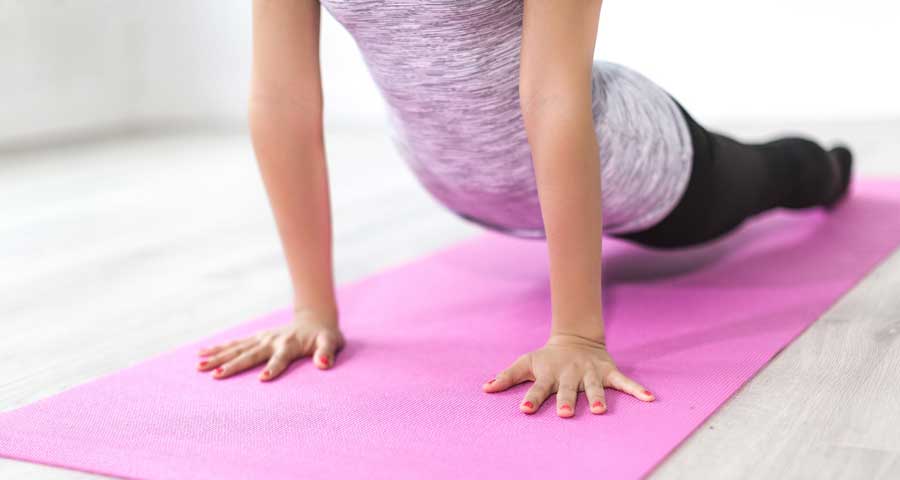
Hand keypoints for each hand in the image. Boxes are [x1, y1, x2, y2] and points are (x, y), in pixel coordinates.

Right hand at [195, 307, 344, 380]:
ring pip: (237, 348)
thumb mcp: (332, 342)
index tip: (262, 379)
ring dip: (218, 357)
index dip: (273, 368)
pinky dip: (218, 348)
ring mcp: (262, 338)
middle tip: (215, 376)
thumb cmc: (325, 336)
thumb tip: (324, 364)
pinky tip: (201, 354)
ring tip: (199, 366)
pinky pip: (234, 343)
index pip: (280, 359)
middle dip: (233, 365)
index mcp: (290, 345)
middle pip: (250, 354)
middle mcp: (272, 341)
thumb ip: (327, 352)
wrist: (315, 319)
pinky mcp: (256, 338)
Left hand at [482, 333, 653, 416]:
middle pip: (567, 390)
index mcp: (549, 374)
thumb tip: (484, 388)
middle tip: (564, 414)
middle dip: (566, 401)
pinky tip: (649, 399)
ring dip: (598, 397)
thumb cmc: (547, 358)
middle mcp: (570, 374)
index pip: (537, 387)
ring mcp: (590, 373)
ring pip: (594, 387)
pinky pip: (624, 382)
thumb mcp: (526, 362)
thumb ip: (507, 376)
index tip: (524, 409)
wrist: (575, 338)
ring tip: (600, 411)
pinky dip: (637, 389)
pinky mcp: (608, 372)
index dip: (531, 398)